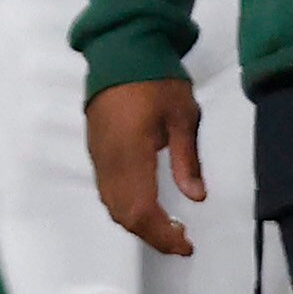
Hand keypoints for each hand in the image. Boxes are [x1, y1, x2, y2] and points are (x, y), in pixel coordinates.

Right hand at [86, 76, 205, 256]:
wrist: (121, 49)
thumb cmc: (156, 79)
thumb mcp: (183, 116)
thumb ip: (187, 159)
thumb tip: (196, 197)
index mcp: (131, 154)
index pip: (142, 210)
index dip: (162, 234)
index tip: (186, 244)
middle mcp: (109, 161)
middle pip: (123, 214)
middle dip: (152, 235)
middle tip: (181, 241)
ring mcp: (98, 156)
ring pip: (112, 205)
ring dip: (138, 223)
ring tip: (167, 227)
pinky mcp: (96, 149)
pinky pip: (107, 190)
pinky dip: (126, 207)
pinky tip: (146, 205)